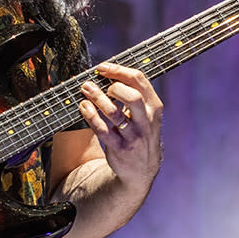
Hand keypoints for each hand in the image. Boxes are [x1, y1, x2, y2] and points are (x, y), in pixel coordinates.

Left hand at [78, 62, 163, 191]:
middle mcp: (146, 121)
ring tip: (86, 89)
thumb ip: (134, 95)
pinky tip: (84, 107)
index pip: (139, 80)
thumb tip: (109, 73)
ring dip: (97, 98)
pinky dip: (90, 116)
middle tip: (100, 84)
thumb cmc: (140, 133)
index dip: (118, 70)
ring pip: (114, 113)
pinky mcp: (120, 148)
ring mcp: (133, 136)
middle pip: (132, 97)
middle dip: (113, 86)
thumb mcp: (147, 114)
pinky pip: (102, 130)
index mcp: (154, 107)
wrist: (142, 169)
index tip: (102, 67)